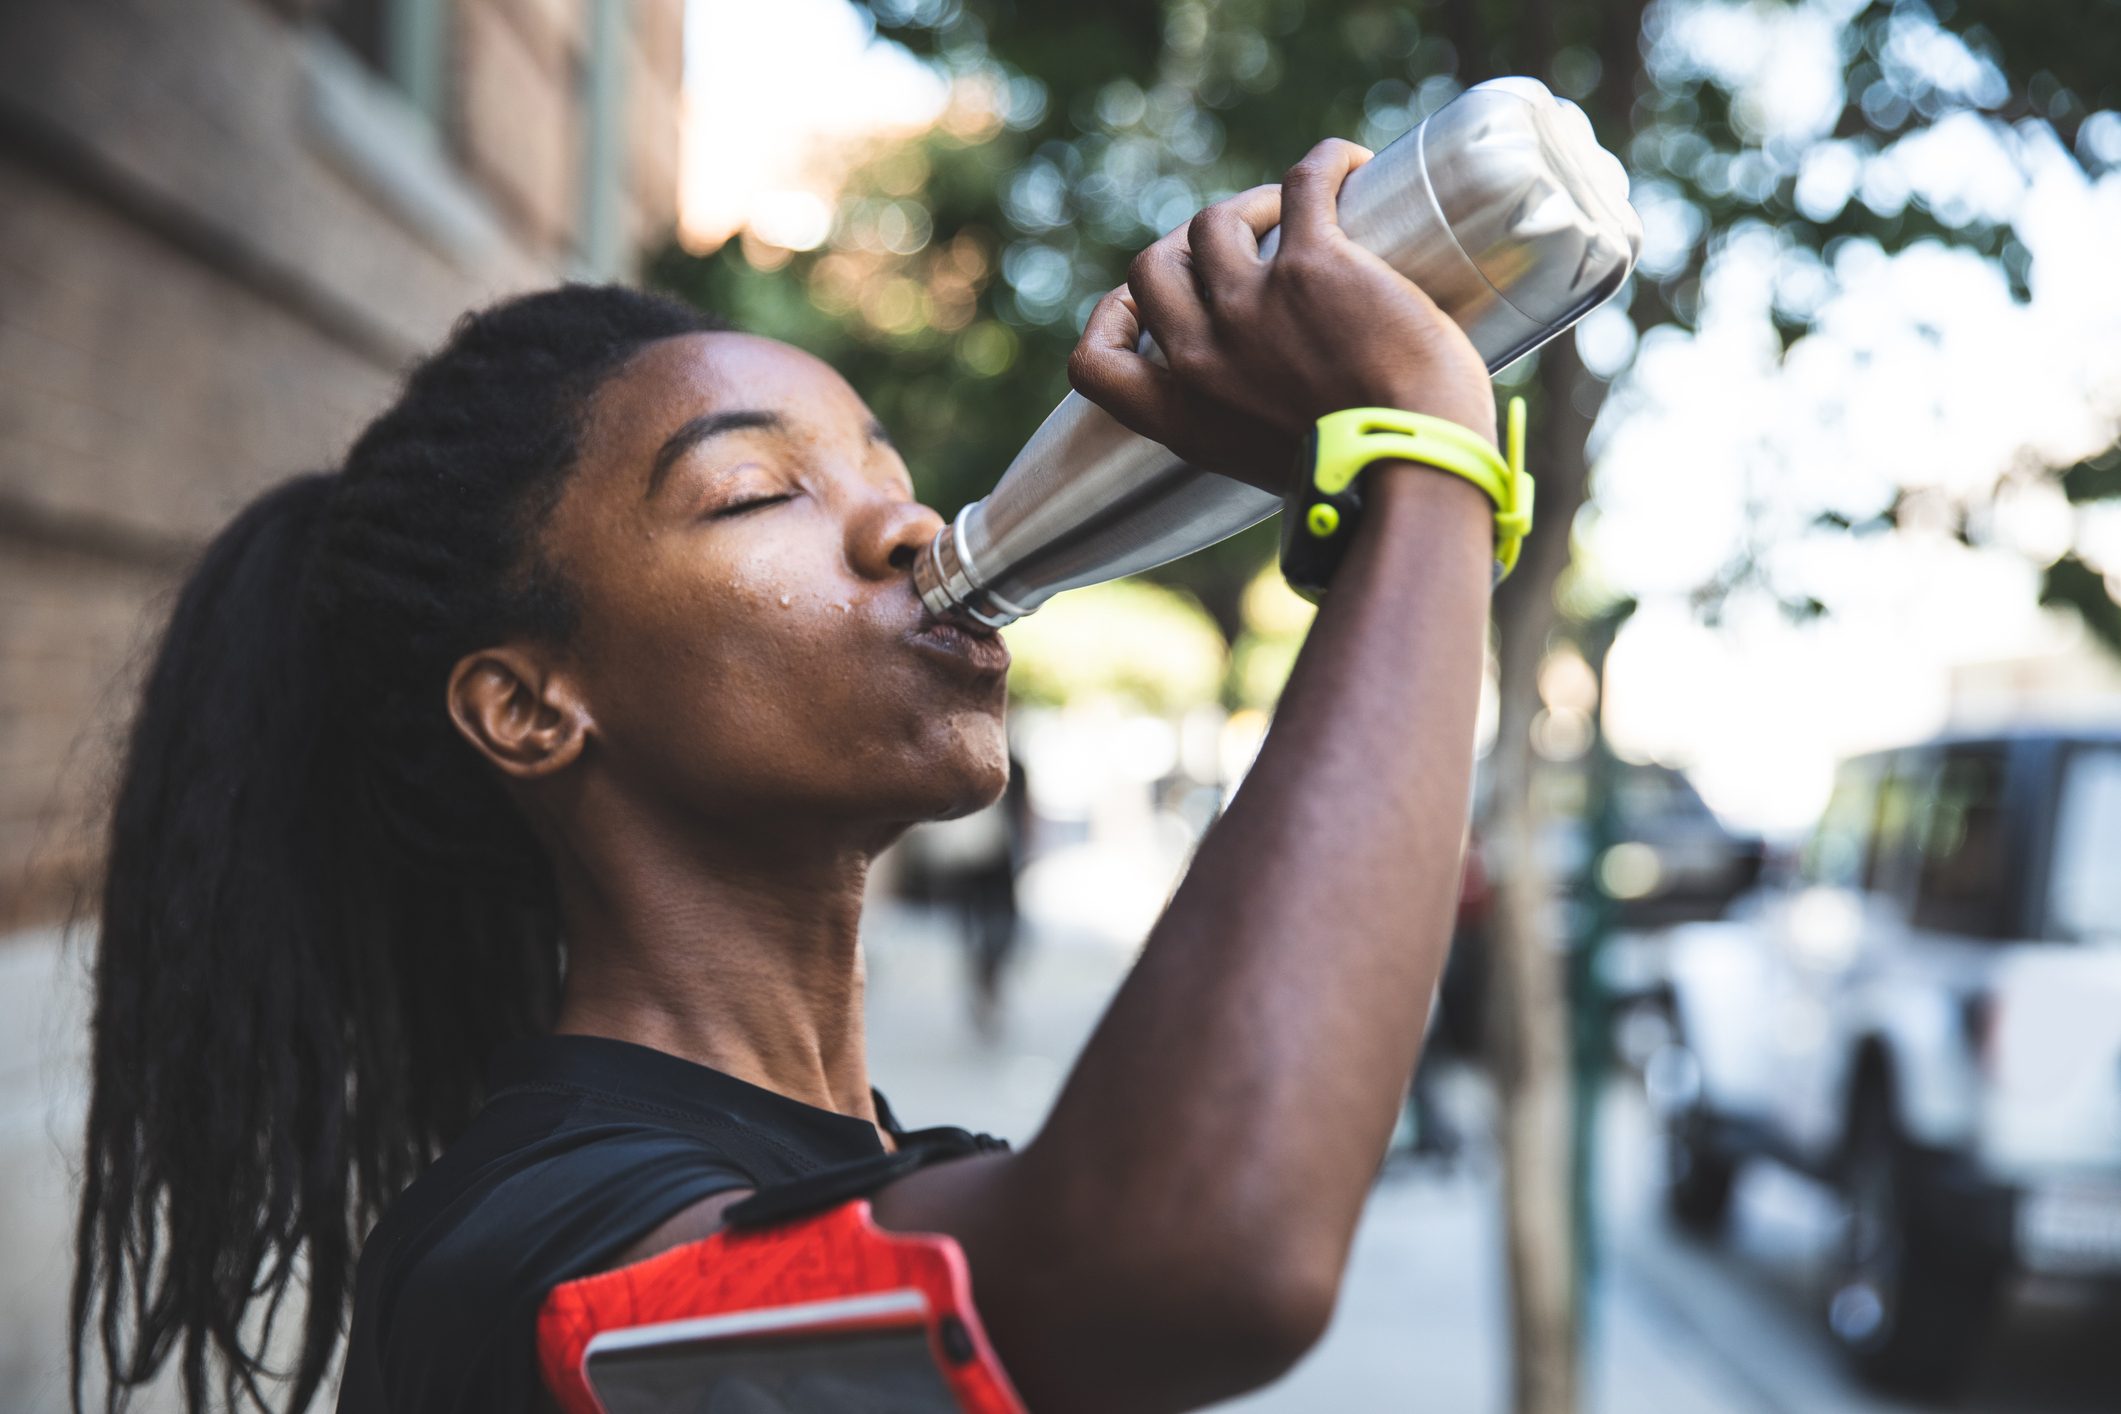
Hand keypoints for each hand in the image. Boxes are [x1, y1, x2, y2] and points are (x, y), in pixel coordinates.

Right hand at [1068, 139, 1496, 493]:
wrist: (1411, 476)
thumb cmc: (1366, 486)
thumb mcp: (1271, 469)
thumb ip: (1250, 430)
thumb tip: (1283, 405)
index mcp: (1184, 419)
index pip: (1095, 364)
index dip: (1112, 320)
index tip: (1144, 307)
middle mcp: (1201, 359)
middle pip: (1151, 268)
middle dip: (1184, 247)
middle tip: (1238, 247)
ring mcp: (1250, 307)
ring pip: (1214, 221)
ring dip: (1249, 206)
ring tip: (1293, 211)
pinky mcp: (1312, 266)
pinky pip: (1303, 184)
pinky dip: (1326, 165)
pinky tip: (1350, 166)